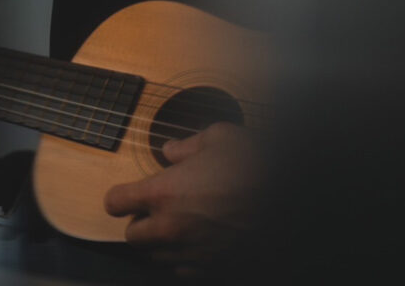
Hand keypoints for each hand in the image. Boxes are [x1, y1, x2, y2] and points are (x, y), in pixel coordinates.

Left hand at [104, 122, 265, 270]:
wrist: (289, 198)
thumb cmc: (254, 163)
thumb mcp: (220, 136)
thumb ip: (188, 144)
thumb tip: (170, 150)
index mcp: (164, 192)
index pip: (116, 202)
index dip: (120, 194)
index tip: (130, 191)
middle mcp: (169, 227)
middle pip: (132, 236)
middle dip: (140, 221)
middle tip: (160, 206)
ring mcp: (189, 252)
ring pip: (157, 255)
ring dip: (163, 240)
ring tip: (186, 220)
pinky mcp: (209, 268)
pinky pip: (183, 268)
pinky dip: (186, 255)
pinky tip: (203, 237)